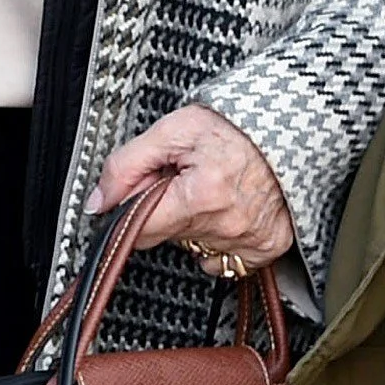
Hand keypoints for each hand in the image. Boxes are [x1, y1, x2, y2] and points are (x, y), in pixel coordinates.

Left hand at [88, 104, 295, 272]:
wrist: (287, 125)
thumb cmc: (233, 125)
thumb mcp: (171, 131)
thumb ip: (126, 167)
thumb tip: (97, 203)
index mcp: (200, 196)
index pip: (141, 230)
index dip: (135, 210)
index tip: (143, 196)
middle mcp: (227, 225)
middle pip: (168, 237)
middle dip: (167, 209)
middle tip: (185, 179)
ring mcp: (251, 241)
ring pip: (196, 249)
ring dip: (195, 224)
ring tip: (211, 191)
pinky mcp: (269, 247)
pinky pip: (228, 259)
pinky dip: (222, 238)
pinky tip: (228, 210)